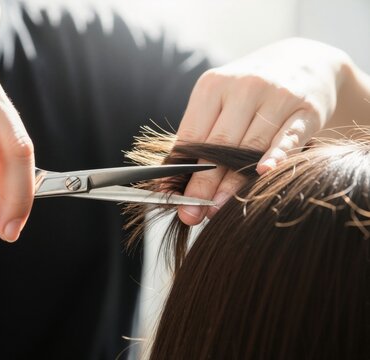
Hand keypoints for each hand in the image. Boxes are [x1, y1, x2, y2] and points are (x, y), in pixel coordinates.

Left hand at [176, 37, 351, 224]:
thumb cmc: (248, 93)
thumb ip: (198, 136)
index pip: (191, 136)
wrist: (302, 63)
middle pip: (217, 146)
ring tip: (217, 209)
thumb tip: (173, 182)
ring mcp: (276, 95)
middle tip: (192, 213)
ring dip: (232, 183)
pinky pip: (288, 137)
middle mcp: (242, 87)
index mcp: (212, 85)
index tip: (172, 198)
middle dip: (202, 184)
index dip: (180, 171)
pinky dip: (276, 155)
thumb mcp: (219, 102)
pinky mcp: (306, 109)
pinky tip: (263, 172)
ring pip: (249, 147)